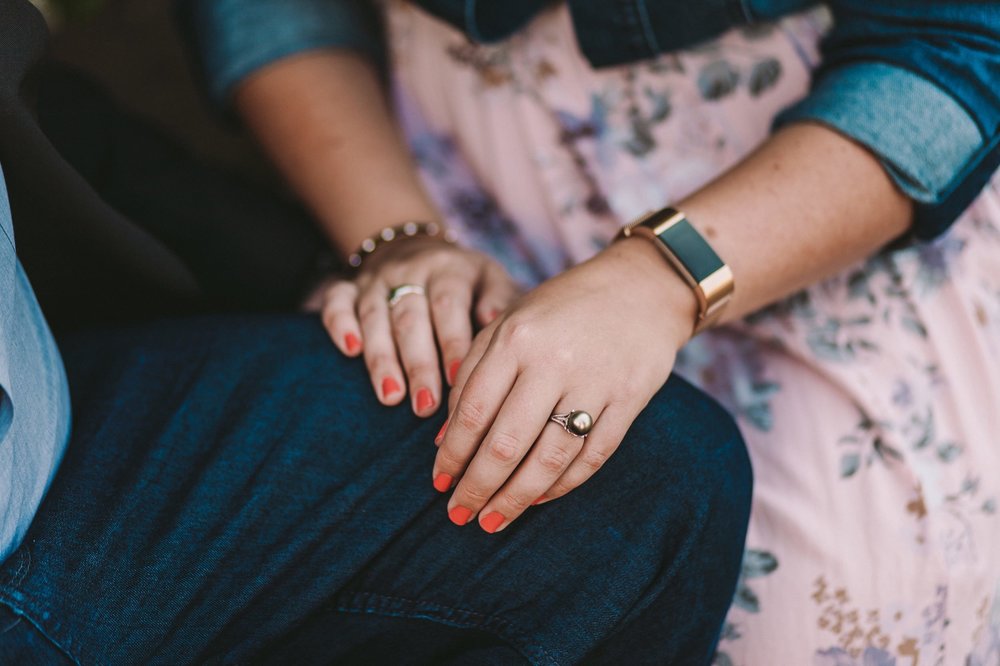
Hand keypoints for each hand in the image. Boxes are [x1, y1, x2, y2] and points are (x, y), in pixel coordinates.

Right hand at [314, 236, 520, 415]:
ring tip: (391, 396)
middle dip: (418, 364)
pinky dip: (339, 324)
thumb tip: (494, 322)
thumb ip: (497, 300)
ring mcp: (376, 280)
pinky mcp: (348, 287)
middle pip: (411, 319)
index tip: (457, 381)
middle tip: (425, 406)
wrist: (419, 251)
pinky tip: (349, 351)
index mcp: (449, 270)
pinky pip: (337, 302)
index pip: (449, 307)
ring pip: (375, 318)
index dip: (451, 344)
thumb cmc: (467, 282)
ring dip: (382, 359)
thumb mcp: (491, 281)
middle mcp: (410, 271)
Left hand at [433, 238, 696, 531]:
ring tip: (493, 520)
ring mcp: (596, 384)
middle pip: (507, 443)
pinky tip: (537, 499)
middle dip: (477, 487)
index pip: (473, 412)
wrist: (641, 288)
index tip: (439, 483)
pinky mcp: (629, 401)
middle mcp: (553, 363)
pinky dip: (562, 485)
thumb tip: (444, 440)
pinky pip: (591, 457)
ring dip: (516, 498)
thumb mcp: (509, 323)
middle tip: (459, 515)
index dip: (452, 455)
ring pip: (549, 459)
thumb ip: (472, 374)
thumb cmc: (562, 308)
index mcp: (515, 339)